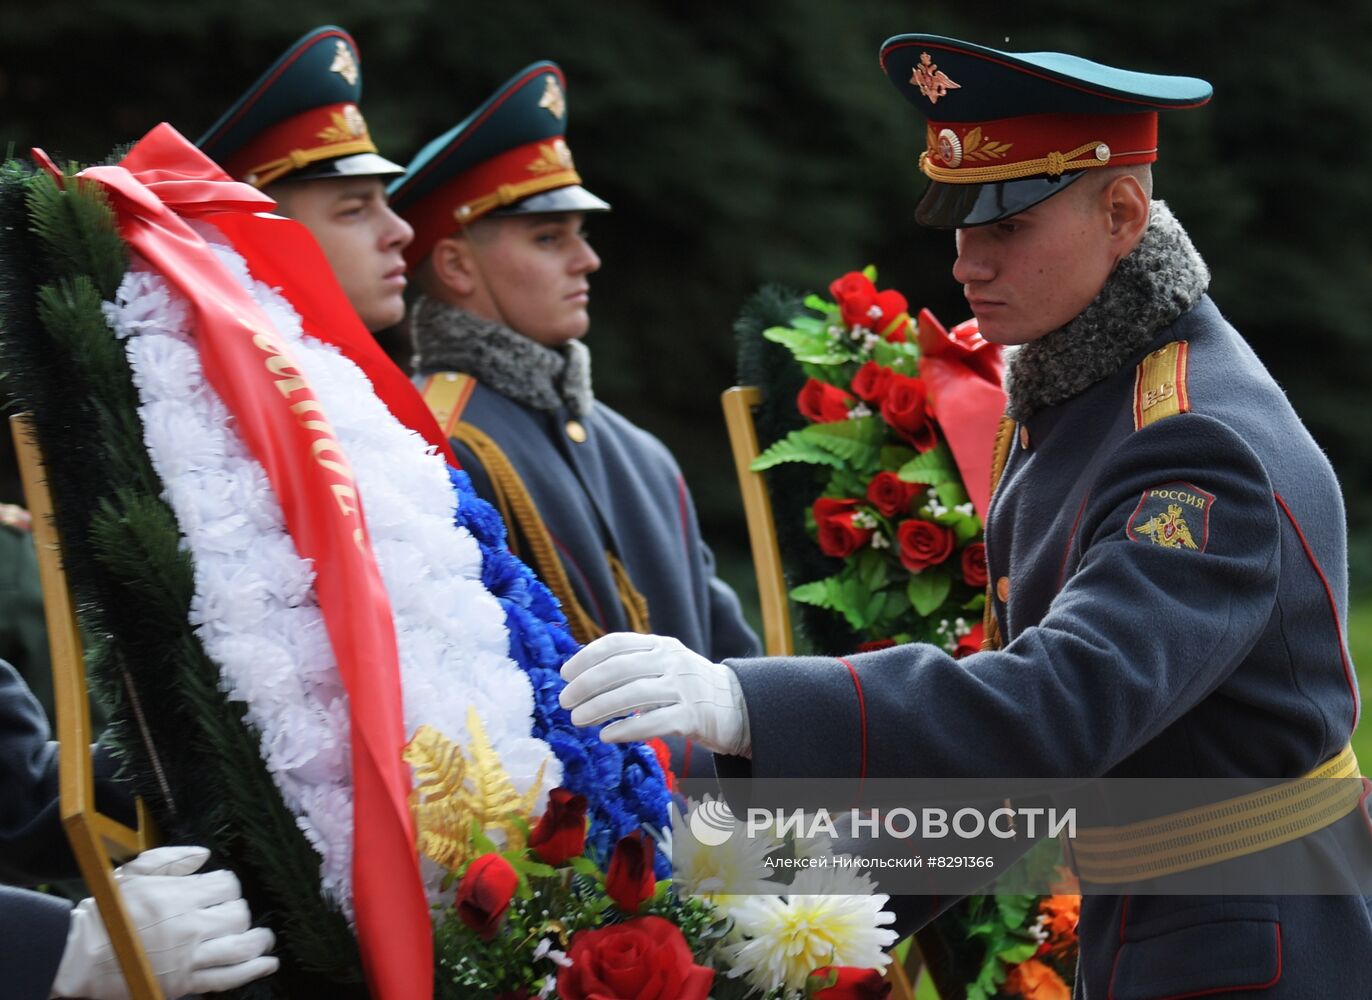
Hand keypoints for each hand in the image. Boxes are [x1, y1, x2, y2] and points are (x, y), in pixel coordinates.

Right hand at [49, 845, 277, 998]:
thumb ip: (172, 859)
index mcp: (180, 896)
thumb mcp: (135, 872)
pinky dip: (253, 971)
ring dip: (259, 941)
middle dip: (239, 912)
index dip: (228, 887)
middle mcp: (190, 926)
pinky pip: (227, 978)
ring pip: (241, 947)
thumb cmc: (108, 911)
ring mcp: (189, 957)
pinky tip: (269, 964)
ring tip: (264, 937)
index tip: (222, 891)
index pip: (227, 886)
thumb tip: (205, 854)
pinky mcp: (184, 982)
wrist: (80, 955)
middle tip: (232, 914)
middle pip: (238, 915)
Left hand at [559, 633, 750, 756]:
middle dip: (587, 684)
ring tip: (578, 719)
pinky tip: (606, 735)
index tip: (564, 674)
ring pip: (634, 694)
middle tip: (564, 701)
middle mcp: (672, 661)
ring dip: (600, 707)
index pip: (616, 643)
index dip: (585, 657)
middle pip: (620, 668)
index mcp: (660, 645)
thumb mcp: (664, 665)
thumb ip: (633, 665)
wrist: (737, 706)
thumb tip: (582, 676)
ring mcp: (684, 687)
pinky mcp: (693, 717)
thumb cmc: (688, 688)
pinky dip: (626, 728)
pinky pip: (654, 722)